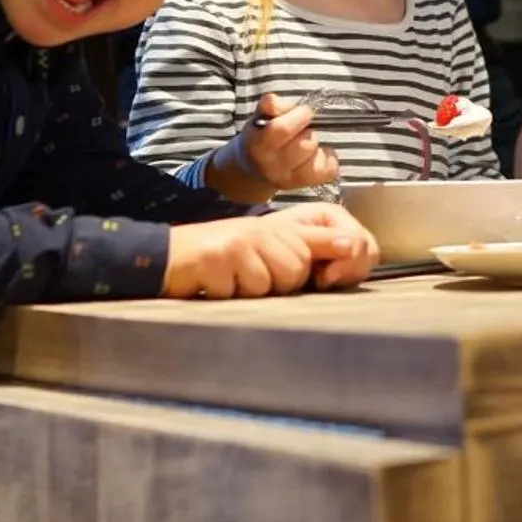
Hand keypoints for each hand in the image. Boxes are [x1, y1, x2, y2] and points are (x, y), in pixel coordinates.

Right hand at [161, 203, 379, 298]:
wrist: (170, 257)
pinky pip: (244, 291)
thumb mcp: (267, 250)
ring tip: (236, 279)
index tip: (335, 269)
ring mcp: (241, 240)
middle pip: (297, 267)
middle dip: (280, 282)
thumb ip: (307, 248)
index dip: (337, 251)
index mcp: (278, 226)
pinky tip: (218, 284)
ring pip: (274, 281)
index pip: (321, 233)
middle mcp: (262, 228)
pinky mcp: (220, 256)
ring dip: (255, 291)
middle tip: (253, 275)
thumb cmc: (223, 260)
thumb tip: (350, 244)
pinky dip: (230, 294)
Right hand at [240, 93, 339, 190]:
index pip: (282, 130)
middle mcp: (272, 165)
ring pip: (317, 158)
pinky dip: (329, 160)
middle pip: (305, 145)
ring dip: (317, 146)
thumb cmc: (261, 136)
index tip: (304, 111)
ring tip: (307, 142)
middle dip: (308, 131)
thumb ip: (271, 105)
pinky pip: (328, 171)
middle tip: (303, 129)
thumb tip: (281, 103)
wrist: (253, 169)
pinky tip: (319, 154)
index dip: (299, 116)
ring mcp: (288, 179)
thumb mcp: (260, 116)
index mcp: (258, 144)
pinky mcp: (303, 184)